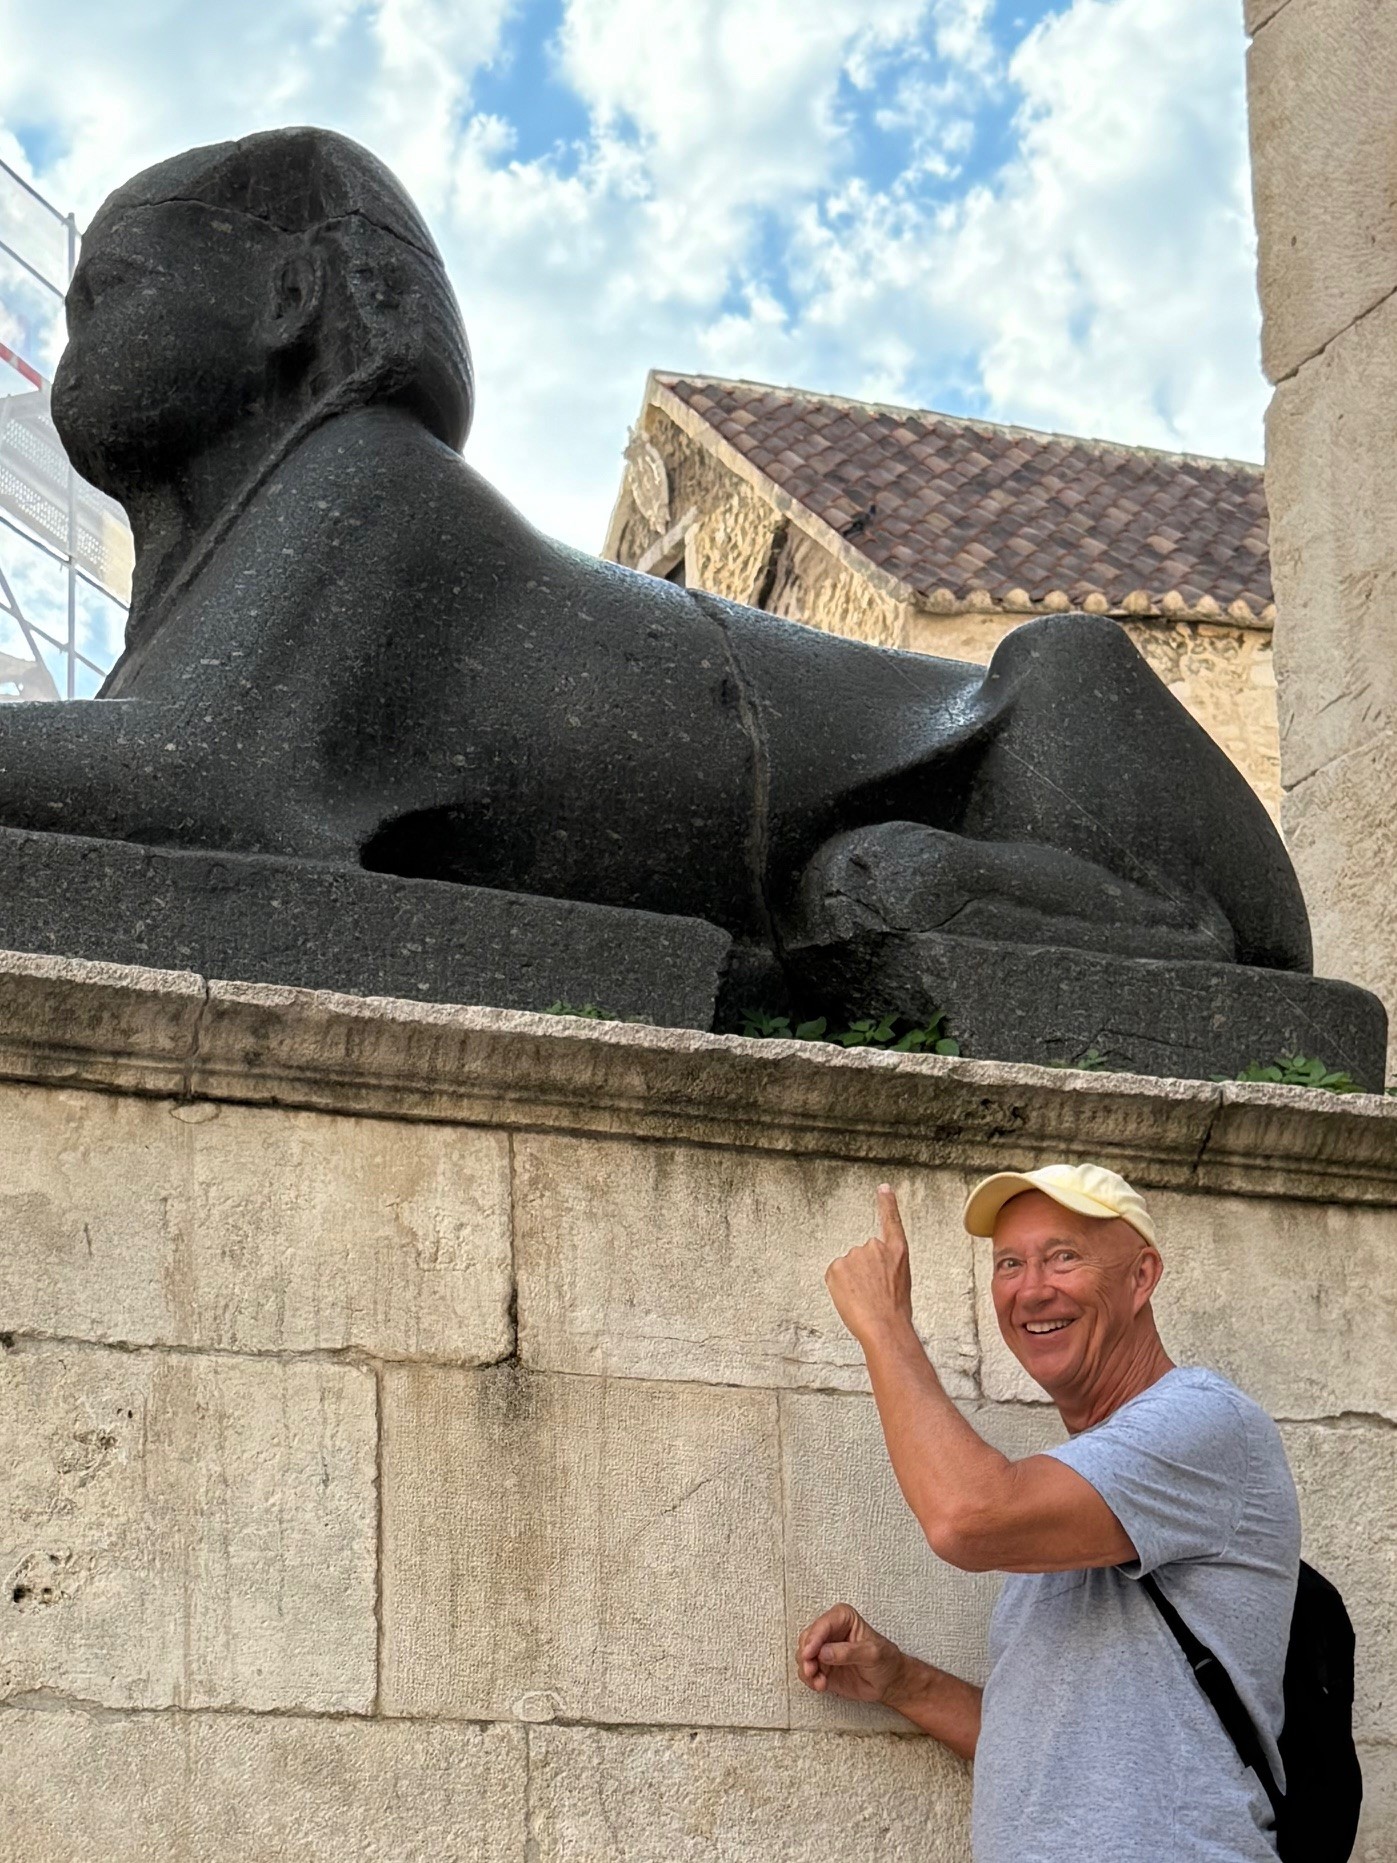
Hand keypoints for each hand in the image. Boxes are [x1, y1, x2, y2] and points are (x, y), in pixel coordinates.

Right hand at [796, 1602, 905, 1703]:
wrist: (889, 1682)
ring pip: (803, 1656)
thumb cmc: (885, 1660)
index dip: (813, 1639)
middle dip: (806, 1656)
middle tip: (811, 1670)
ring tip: (820, 1682)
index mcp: (843, 1618)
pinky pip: (807, 1672)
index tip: (809, 1654)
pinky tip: (821, 1685)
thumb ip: (848, 1652)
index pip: (822, 1625)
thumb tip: (823, 1652)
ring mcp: (824, 1650)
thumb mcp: (873, 1654)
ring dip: (807, 1670)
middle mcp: (830, 1631)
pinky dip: (810, 1680)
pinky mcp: (822, 1667)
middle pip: (807, 1639)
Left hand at [824, 1184, 912, 1345]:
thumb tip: (871, 1272)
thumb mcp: (900, 1283)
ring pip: (847, 1268)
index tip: (883, 1188)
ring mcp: (855, 1254)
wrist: (885, 1325)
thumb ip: (886, 1268)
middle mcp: (875, 1247)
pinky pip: (834, 1276)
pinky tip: (851, 1298)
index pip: (891, 1220)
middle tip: (872, 1294)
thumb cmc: (895, 1312)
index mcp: (898, 1251)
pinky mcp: (837, 1265)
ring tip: (864, 1299)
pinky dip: (839, 1287)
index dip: (887, 1204)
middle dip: (862, 1273)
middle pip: (861, 1256)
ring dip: (851, 1281)